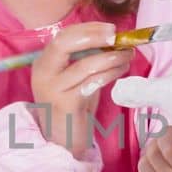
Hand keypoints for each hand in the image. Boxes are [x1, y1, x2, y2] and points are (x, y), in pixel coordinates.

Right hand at [30, 23, 132, 158]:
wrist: (63, 142)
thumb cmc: (73, 107)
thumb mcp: (76, 78)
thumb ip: (87, 59)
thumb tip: (113, 40)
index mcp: (43, 63)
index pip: (62, 36)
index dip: (88, 29)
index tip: (111, 29)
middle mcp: (43, 74)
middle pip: (64, 44)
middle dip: (93, 36)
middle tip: (117, 37)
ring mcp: (53, 90)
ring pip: (84, 65)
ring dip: (111, 57)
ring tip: (127, 55)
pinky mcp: (66, 104)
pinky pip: (92, 82)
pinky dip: (110, 73)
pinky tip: (121, 70)